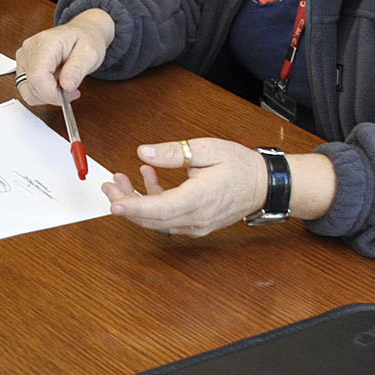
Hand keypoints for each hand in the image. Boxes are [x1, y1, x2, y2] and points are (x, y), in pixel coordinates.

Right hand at [14, 9, 114, 106]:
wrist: (81, 33)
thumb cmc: (85, 40)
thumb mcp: (90, 54)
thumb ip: (77, 70)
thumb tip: (67, 87)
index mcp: (45, 43)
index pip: (37, 75)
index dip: (51, 92)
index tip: (69, 95)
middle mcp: (29, 49)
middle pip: (31, 85)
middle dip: (52, 95)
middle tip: (71, 90)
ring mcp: (23, 58)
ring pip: (27, 91)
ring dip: (47, 96)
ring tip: (63, 86)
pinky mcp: (23, 66)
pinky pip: (27, 89)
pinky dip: (42, 94)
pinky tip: (54, 86)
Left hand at [103, 138, 269, 236]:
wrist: (265, 185)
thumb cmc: (240, 166)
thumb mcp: (208, 149)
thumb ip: (174, 152)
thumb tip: (144, 152)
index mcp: (200, 199)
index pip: (161, 208)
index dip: (134, 207)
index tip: (113, 203)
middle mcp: (197, 218)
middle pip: (153, 218)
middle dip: (125, 202)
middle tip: (108, 183)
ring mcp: (197, 224)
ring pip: (157, 221)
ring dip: (136, 202)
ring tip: (121, 179)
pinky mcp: (196, 223)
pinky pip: (168, 218)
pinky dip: (152, 203)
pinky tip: (147, 179)